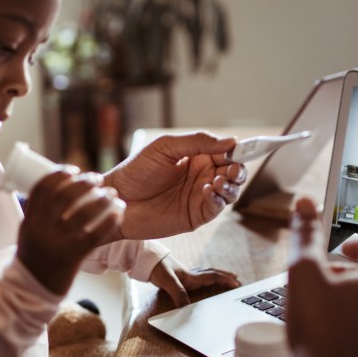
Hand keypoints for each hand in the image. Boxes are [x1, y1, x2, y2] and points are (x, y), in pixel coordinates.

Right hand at [18, 170, 123, 294]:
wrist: (31, 293)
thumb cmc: (35, 259)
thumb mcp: (30, 233)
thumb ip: (41, 213)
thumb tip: (59, 190)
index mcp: (29, 219)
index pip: (43, 187)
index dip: (60, 174)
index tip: (74, 169)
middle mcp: (41, 228)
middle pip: (64, 195)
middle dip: (83, 183)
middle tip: (97, 179)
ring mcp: (56, 242)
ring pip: (82, 213)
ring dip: (101, 199)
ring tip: (112, 194)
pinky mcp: (72, 257)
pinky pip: (95, 234)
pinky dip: (109, 220)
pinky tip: (119, 213)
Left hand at [103, 132, 244, 239]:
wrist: (118, 199)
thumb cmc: (137, 171)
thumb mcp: (166, 148)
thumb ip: (197, 142)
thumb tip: (231, 141)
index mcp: (197, 157)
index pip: (225, 152)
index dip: (235, 150)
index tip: (239, 149)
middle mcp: (202, 176)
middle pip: (232, 173)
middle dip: (237, 170)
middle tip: (231, 169)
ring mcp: (200, 197)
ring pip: (229, 191)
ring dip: (230, 185)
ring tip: (218, 181)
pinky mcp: (195, 216)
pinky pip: (216, 208)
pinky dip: (218, 200)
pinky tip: (207, 191)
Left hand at [149, 256, 240, 307]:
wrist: (145, 259)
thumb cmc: (157, 268)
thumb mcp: (167, 281)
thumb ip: (178, 294)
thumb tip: (187, 308)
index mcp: (191, 276)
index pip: (212, 277)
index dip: (225, 280)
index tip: (237, 283)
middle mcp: (191, 274)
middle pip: (213, 274)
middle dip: (225, 277)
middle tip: (237, 279)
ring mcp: (186, 273)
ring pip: (206, 273)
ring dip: (217, 275)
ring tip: (226, 277)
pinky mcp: (179, 275)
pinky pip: (198, 275)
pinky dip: (205, 276)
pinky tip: (203, 278)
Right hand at [287, 197, 357, 356]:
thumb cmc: (319, 330)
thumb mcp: (303, 273)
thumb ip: (305, 236)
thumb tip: (305, 204)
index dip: (356, 244)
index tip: (340, 249)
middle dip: (352, 273)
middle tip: (325, 277)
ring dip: (356, 300)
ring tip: (325, 306)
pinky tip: (331, 334)